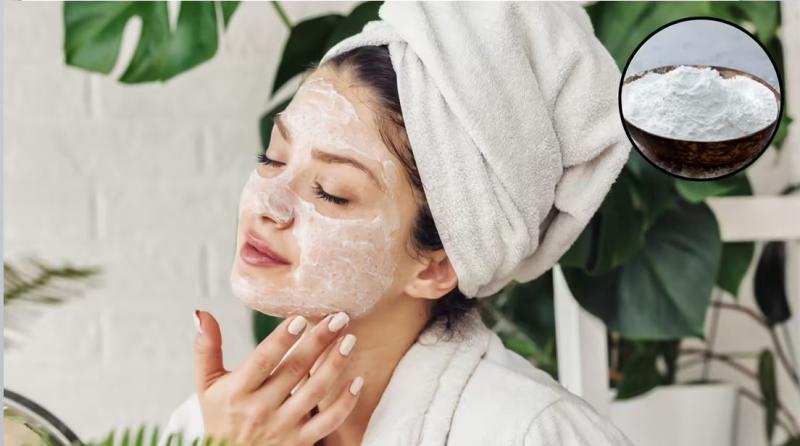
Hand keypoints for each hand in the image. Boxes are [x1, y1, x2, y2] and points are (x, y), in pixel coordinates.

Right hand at [193, 310, 362, 445]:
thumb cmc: (220, 419)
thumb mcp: (207, 386)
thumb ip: (206, 349)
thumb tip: (202, 313)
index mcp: (237, 391)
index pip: (263, 360)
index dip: (281, 340)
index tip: (300, 319)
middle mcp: (260, 409)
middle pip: (295, 370)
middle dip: (318, 342)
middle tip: (339, 318)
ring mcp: (282, 427)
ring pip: (315, 393)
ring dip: (335, 365)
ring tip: (349, 340)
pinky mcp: (300, 443)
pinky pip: (328, 423)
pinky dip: (344, 403)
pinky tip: (357, 381)